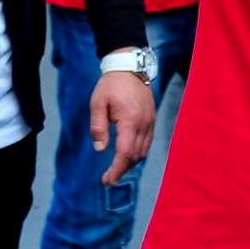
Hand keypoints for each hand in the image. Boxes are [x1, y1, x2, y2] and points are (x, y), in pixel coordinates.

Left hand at [89, 70, 155, 186]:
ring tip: (116, 168)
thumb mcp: (97, 103)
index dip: (117, 170)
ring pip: (143, 151)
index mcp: (129, 120)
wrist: (130, 68)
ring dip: (131, 162)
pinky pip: (147, 142)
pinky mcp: (152, 119)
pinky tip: (128, 155)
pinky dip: (138, 153)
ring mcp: (150, 122)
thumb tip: (100, 149)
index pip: (125, 153)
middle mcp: (143, 123)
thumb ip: (98, 127)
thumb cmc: (110, 85)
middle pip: (135, 155)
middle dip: (122, 169)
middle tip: (108, 178)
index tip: (107, 180)